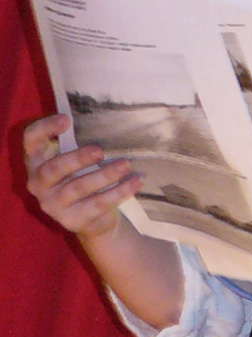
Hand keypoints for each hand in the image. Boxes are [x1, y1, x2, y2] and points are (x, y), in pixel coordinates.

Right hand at [24, 114, 141, 241]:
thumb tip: (104, 115)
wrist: (92, 219)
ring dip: (105, 175)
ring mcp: (53, 205)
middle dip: (77, 159)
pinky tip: (135, 182)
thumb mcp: (75, 161)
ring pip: (79, 187)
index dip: (44, 129)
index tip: (66, 119)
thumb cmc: (82, 178)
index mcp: (36, 163)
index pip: (31, 141)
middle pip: (53, 169)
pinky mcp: (72, 220)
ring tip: (126, 165)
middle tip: (100, 151)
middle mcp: (38, 184)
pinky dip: (119, 192)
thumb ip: (78, 142)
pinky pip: (98, 204)